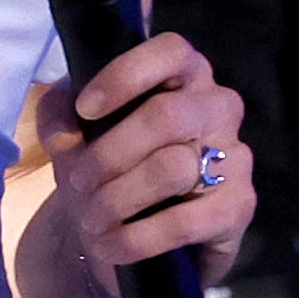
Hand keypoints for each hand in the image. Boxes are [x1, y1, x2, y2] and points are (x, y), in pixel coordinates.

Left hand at [45, 30, 253, 297]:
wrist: (129, 235)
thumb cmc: (108, 167)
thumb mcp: (73, 136)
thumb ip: (60, 115)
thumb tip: (65, 120)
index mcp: (184, 74)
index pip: (170, 51)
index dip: (125, 76)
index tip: (85, 109)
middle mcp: (218, 107)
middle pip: (166, 116)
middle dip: (109, 155)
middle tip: (78, 183)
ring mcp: (237, 157)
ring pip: (172, 168)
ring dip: (118, 199)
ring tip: (91, 220)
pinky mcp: (239, 208)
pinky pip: (184, 222)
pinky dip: (137, 238)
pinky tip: (112, 246)